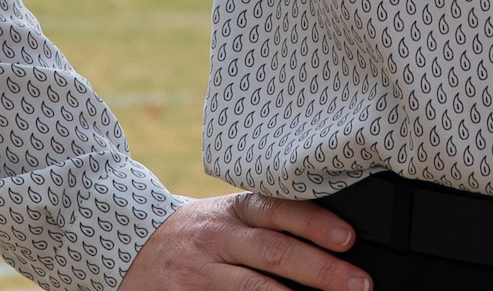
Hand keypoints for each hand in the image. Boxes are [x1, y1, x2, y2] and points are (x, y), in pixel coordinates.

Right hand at [125, 192, 370, 290]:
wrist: (133, 254)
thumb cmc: (198, 236)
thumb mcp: (226, 218)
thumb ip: (267, 226)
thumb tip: (336, 243)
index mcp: (232, 210)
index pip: (278, 209)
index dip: (314, 223)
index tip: (348, 238)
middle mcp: (217, 238)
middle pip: (274, 252)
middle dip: (321, 270)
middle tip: (359, 285)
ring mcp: (200, 274)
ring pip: (252, 289)